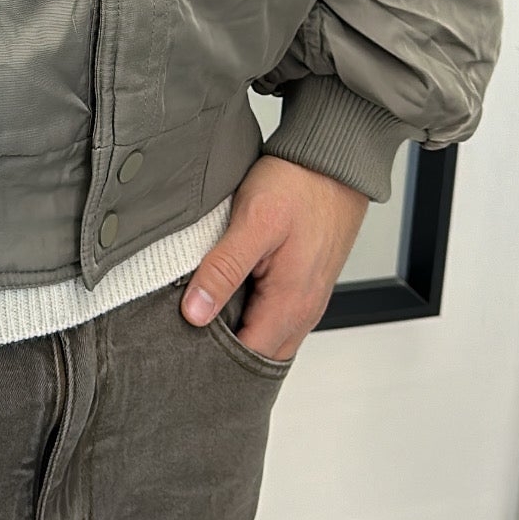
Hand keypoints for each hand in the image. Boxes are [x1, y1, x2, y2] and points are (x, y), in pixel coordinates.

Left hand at [180, 154, 368, 360]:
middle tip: (187, 332)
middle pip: (259, 354)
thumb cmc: (299, 185)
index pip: (247, 359)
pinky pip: (274, 314)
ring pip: (267, 335)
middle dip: (223, 351)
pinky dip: (250, 312)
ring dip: (237, 330)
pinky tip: (227, 293)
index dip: (212, 358)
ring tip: (202, 312)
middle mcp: (304, 310)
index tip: (182, 344)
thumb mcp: (254, 223)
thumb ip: (224, 270)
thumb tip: (195, 313)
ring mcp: (307, 297)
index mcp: (291, 304)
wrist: (336, 160)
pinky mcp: (304, 282)